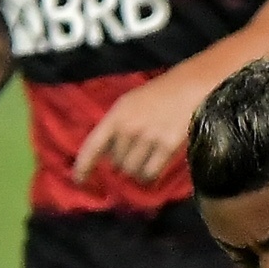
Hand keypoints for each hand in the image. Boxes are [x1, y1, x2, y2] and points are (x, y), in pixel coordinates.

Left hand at [72, 71, 202, 183]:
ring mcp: (148, 138)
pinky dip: (150, 175)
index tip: (78, 180)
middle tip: (134, 155)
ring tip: (145, 161)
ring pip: (133, 171)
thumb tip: (106, 155)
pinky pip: (150, 173)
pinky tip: (154, 167)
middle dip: (122, 163)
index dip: (84, 165)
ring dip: (137, 171)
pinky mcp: (167, 147)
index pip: (93, 145)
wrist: (189, 88)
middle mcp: (129, 128)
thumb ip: (116, 127)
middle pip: (116, 163)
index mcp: (116, 116)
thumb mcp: (129, 105)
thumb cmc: (158, 96)